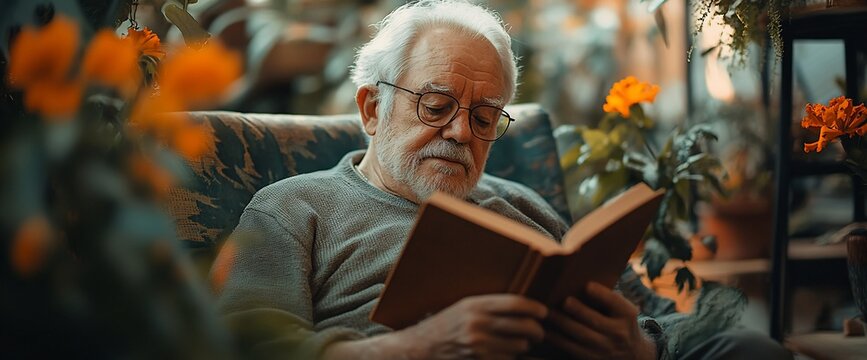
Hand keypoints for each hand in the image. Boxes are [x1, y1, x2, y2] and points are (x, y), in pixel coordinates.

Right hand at [395, 294, 547, 359]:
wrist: (421, 348)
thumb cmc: (445, 325)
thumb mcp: (464, 307)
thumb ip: (490, 306)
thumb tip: (523, 306)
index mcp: (476, 305)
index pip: (516, 303)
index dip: (535, 308)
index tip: (543, 312)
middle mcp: (478, 323)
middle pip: (524, 326)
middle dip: (537, 331)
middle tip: (539, 333)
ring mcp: (479, 345)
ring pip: (520, 346)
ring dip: (524, 347)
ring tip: (521, 344)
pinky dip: (512, 358)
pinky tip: (507, 354)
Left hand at [546, 282, 655, 359]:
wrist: (632, 353)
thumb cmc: (618, 321)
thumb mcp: (621, 309)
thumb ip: (605, 297)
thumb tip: (577, 279)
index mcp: (627, 314)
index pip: (615, 302)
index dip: (602, 294)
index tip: (588, 285)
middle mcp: (619, 333)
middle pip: (596, 321)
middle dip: (579, 311)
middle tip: (563, 301)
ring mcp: (606, 349)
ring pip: (582, 336)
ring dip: (562, 324)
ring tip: (547, 313)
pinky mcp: (593, 358)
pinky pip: (572, 349)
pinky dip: (558, 340)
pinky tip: (545, 331)